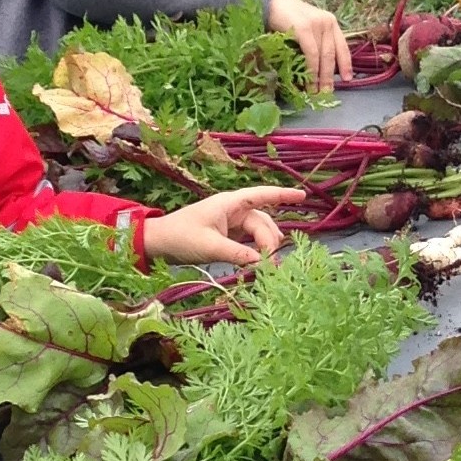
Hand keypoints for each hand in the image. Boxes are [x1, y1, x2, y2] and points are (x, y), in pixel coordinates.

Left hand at [142, 186, 301, 267]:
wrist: (158, 243)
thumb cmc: (180, 237)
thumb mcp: (209, 246)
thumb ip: (236, 253)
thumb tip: (260, 262)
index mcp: (229, 204)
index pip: (261, 195)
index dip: (282, 195)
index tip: (302, 196)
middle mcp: (232, 211)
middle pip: (262, 222)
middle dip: (270, 240)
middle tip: (271, 264)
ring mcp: (229, 223)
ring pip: (257, 232)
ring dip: (264, 247)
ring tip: (268, 265)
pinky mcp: (226, 236)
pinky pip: (247, 241)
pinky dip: (254, 251)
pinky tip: (258, 263)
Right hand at [269, 0, 352, 89]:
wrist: (267, 2)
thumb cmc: (284, 18)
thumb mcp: (306, 28)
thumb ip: (315, 42)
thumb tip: (320, 69)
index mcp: (330, 22)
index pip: (342, 46)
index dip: (346, 64)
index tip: (347, 79)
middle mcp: (327, 22)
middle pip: (332, 54)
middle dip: (330, 77)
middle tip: (327, 93)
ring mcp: (317, 24)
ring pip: (324, 57)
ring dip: (320, 77)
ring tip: (317, 92)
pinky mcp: (304, 29)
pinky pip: (312, 54)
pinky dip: (311, 70)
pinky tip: (309, 82)